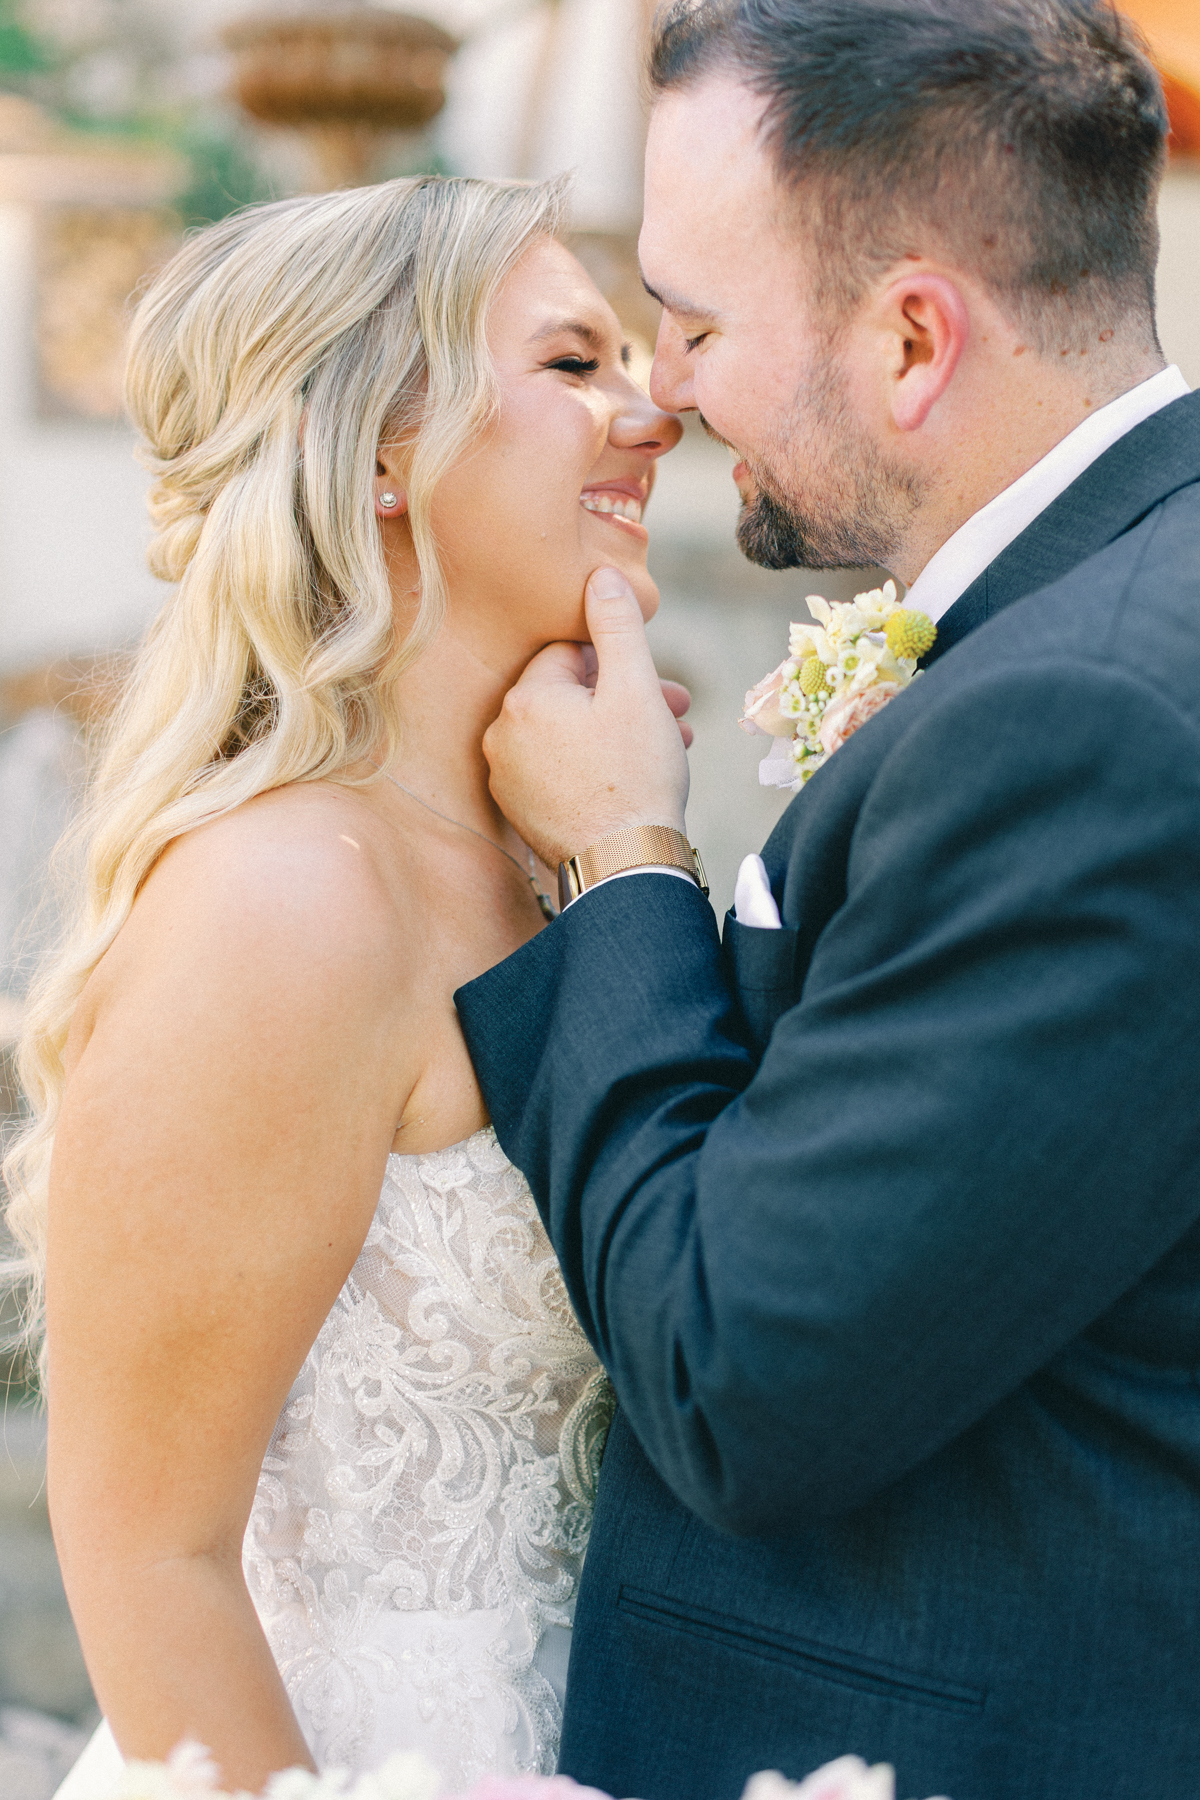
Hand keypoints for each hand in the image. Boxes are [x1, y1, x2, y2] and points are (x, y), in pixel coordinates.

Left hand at [484, 566, 692, 868]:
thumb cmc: (634, 777)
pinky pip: (559, 769)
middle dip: (627, 697)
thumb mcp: (634, 690)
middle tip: (678, 710)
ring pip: (569, 733)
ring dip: (619, 731)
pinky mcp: (521, 810)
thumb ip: (616, 626)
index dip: (617, 662)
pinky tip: (635, 774)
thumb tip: (600, 574)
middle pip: (570, 695)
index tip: (655, 680)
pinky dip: (594, 764)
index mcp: (524, 700)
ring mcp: (508, 778)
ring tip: (670, 744)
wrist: (625, 868)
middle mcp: (502, 736)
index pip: (569, 653)